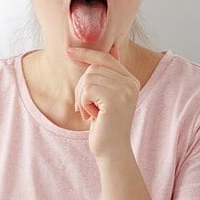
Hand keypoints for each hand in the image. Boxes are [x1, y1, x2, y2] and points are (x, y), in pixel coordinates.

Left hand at [68, 45, 139, 159]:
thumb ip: (108, 75)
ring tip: (91, 112)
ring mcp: (124, 90)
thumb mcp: (106, 96)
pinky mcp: (115, 99)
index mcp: (130, 80)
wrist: (112, 151)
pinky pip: (87, 89)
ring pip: (88, 78)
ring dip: (82, 97)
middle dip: (82, 87)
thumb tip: (112, 48)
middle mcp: (131, 82)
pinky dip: (83, 103)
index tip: (68, 50)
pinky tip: (92, 116)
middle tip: (86, 107)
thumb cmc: (105, 125)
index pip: (105, 58)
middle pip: (93, 68)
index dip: (86, 53)